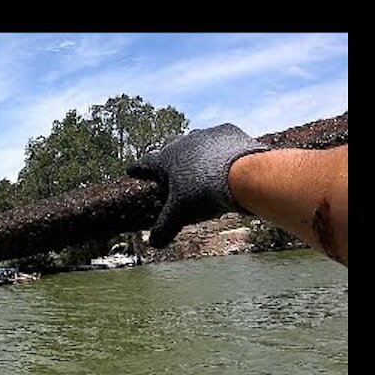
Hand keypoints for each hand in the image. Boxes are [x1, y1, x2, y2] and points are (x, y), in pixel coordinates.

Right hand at [128, 123, 270, 246]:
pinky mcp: (228, 131)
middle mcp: (183, 143)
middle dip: (169, 159)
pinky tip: (226, 158)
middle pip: (170, 148)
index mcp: (166, 160)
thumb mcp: (180, 214)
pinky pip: (221, 138)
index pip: (146, 163)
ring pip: (196, 142)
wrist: (241, 175)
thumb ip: (164, 228)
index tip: (133, 171)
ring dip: (196, 152)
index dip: (139, 169)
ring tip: (201, 166)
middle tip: (171, 170)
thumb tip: (154, 243)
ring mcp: (206, 135)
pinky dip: (221, 148)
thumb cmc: (204, 194)